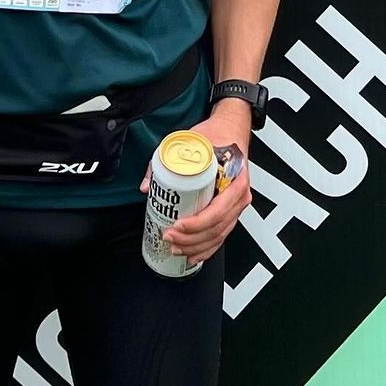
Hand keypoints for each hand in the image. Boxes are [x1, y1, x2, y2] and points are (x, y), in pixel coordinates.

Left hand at [140, 106, 253, 268]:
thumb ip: (163, 161)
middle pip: (216, 228)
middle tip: (169, 238)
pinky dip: (208, 248)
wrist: (230, 130)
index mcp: (234, 179)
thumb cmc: (215, 136)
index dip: (195, 224)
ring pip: (219, 235)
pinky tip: (193, 256)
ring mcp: (236, 204)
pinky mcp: (231, 210)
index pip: (217, 211)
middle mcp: (238, 195)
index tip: (176, 226)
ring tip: (175, 248)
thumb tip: (147, 186)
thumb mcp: (188, 143)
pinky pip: (222, 234)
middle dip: (191, 239)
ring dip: (196, 247)